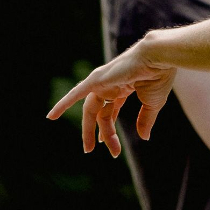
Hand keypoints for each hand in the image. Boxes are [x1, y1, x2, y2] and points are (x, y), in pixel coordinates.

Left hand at [46, 37, 176, 156]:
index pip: (111, 111)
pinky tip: (51, 117)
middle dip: (100, 132)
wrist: (158, 59)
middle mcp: (111, 85)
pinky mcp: (96, 80)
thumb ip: (145, 120)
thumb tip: (144, 137)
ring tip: (88, 149)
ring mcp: (102, 82)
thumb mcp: (152, 104)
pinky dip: (63, 104)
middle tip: (94, 150)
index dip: (109, 129)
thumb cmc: (159, 77)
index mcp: (124, 87)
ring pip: (91, 110)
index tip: (112, 147)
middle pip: (100, 113)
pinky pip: (76, 94)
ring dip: (88, 130)